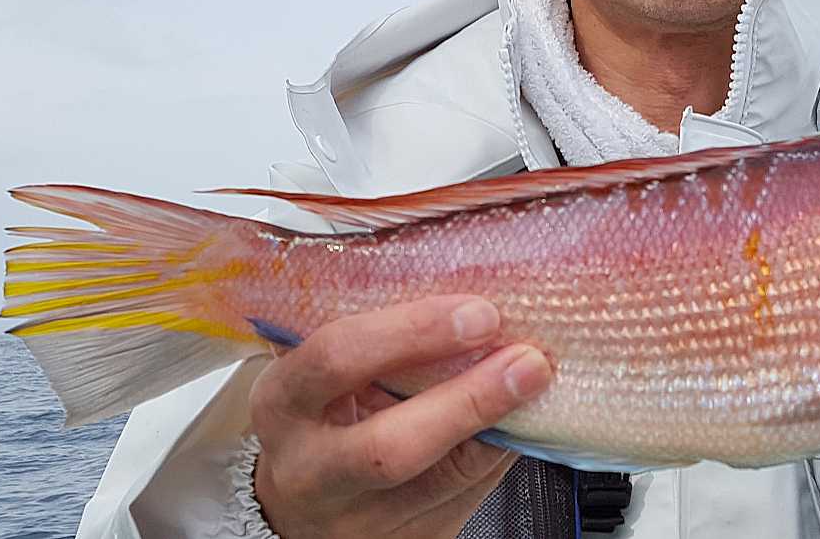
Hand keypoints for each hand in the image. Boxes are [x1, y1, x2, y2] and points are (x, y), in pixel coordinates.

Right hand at [250, 295, 552, 538]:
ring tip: (536, 383)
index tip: (476, 313)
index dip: (411, 333)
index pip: (337, 359)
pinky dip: (498, 454)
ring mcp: (352, 518)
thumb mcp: (324, 374)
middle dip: (469, 399)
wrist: (297, 505)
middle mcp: (310, 468)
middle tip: (526, 360)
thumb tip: (470, 303)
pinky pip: (462, 501)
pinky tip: (519, 420)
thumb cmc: (318, 417)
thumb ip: (380, 343)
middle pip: (390, 446)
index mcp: (283, 402)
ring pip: (439, 484)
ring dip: (500, 428)